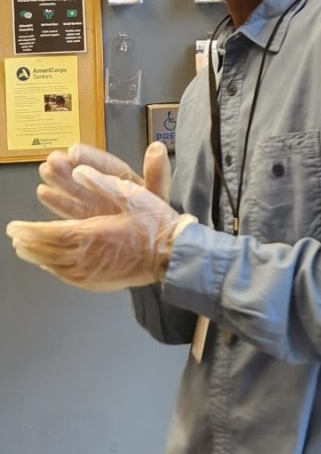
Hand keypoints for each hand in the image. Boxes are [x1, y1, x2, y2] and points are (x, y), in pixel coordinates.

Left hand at [7, 159, 195, 291]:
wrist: (172, 256)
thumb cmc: (154, 224)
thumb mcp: (132, 194)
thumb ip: (102, 182)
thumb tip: (79, 171)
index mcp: (93, 233)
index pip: (50, 233)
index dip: (29, 230)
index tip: (14, 226)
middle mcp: (88, 256)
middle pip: (48, 251)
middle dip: (28, 242)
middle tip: (14, 236)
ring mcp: (92, 272)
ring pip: (55, 266)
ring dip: (36, 256)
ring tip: (23, 249)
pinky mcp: (99, 282)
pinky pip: (68, 277)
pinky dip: (53, 269)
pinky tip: (48, 265)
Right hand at [37, 141, 170, 218]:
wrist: (156, 249)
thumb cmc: (158, 219)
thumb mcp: (158, 194)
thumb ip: (157, 173)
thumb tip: (157, 147)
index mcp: (124, 180)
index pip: (105, 165)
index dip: (89, 157)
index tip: (73, 151)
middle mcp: (106, 191)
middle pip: (85, 175)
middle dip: (68, 166)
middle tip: (52, 159)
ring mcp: (96, 207)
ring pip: (75, 190)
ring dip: (59, 181)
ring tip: (44, 170)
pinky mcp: (88, 222)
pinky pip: (71, 211)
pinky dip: (58, 202)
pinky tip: (44, 192)